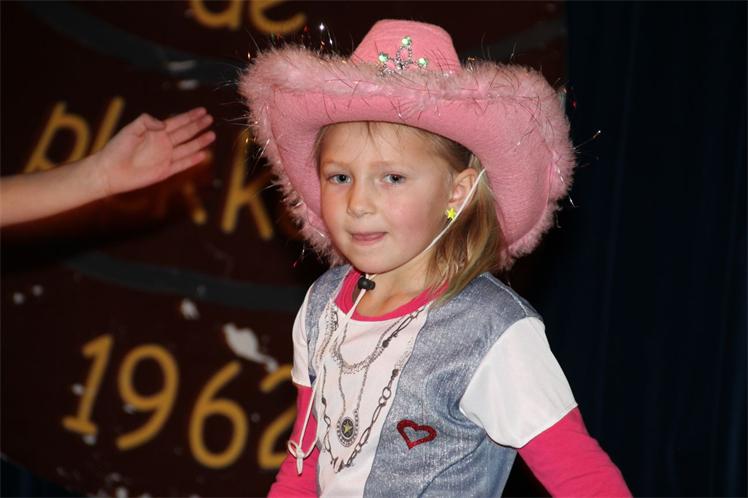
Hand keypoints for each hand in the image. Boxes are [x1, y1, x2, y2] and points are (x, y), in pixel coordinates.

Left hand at [94, 108, 215, 195]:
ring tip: (212, 135)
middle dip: (198, 126)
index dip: (190, 116)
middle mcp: (163, 144)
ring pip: (187, 148)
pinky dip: (193, 160)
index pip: (177, 122)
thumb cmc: (117, 148)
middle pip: (185, 133)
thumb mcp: (130, 129)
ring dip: (199, 142)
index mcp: (156, 132)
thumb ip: (146, 122)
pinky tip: (203, 155)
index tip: (202, 111)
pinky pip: (182, 164)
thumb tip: (164, 124)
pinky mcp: (165, 171)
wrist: (110, 171)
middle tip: (210, 119)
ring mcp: (165, 157)